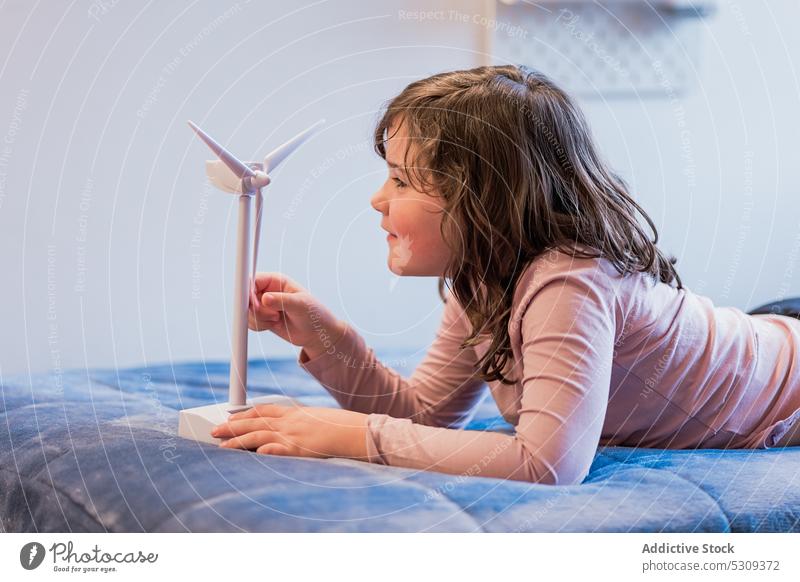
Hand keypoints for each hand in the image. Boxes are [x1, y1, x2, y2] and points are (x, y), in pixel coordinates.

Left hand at [210, 403, 368, 459]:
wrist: (358, 431)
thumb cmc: (342, 428)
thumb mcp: (319, 419)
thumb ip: (303, 424)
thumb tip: (295, 431)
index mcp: (296, 413)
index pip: (265, 410)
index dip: (246, 414)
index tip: (232, 417)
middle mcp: (291, 423)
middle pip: (255, 422)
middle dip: (233, 427)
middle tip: (215, 431)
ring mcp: (294, 436)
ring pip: (259, 436)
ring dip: (238, 441)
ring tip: (222, 447)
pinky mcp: (300, 450)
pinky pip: (276, 450)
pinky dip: (262, 452)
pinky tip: (250, 455)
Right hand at [248, 272, 346, 355]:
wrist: (317, 333)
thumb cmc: (313, 314)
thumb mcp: (300, 304)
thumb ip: (281, 300)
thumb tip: (264, 298)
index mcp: (276, 281)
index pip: (253, 280)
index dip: (249, 291)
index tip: (254, 304)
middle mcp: (267, 291)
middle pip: (246, 297)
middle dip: (256, 309)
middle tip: (273, 316)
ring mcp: (264, 305)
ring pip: (247, 311)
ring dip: (259, 319)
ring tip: (277, 319)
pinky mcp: (263, 317)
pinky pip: (250, 321)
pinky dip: (259, 326)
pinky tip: (273, 325)